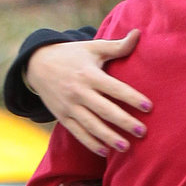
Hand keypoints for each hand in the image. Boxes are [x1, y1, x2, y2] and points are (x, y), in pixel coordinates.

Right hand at [24, 30, 148, 156]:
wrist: (37, 64)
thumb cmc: (72, 55)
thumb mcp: (92, 48)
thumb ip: (117, 46)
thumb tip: (138, 33)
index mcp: (89, 74)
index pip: (114, 88)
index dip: (131, 97)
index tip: (149, 107)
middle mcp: (78, 91)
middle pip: (104, 109)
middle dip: (124, 122)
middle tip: (142, 132)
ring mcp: (69, 106)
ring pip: (91, 125)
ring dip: (108, 137)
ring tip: (126, 147)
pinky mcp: (62, 117)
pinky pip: (78, 133)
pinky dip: (91, 143)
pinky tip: (105, 152)